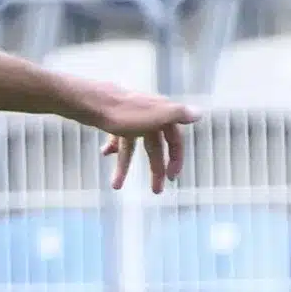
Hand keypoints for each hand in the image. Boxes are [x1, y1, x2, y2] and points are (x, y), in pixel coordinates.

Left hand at [80, 88, 198, 192]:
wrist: (90, 99)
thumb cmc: (124, 110)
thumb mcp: (155, 113)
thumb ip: (177, 114)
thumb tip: (199, 113)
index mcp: (161, 115)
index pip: (175, 142)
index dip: (176, 159)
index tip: (172, 178)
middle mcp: (147, 117)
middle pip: (154, 148)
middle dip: (155, 170)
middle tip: (156, 192)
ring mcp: (129, 118)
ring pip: (131, 148)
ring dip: (124, 167)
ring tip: (116, 186)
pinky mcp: (113, 119)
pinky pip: (116, 138)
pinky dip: (113, 148)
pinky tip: (106, 154)